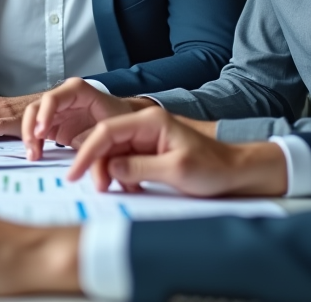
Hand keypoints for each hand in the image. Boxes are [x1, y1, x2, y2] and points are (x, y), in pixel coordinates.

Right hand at [20, 78, 155, 159]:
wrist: (127, 121)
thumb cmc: (122, 119)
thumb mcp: (113, 129)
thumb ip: (98, 142)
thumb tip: (82, 159)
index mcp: (78, 92)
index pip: (54, 98)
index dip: (44, 114)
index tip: (41, 134)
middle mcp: (64, 98)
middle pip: (37, 106)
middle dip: (31, 127)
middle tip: (33, 150)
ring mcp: (57, 111)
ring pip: (33, 118)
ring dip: (29, 136)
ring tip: (33, 156)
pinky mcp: (54, 125)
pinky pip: (37, 130)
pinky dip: (34, 142)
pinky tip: (36, 155)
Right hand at [68, 106, 286, 196]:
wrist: (234, 173)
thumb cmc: (212, 167)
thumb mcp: (175, 169)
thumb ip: (139, 167)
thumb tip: (110, 167)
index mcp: (150, 122)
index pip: (107, 131)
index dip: (88, 151)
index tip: (76, 170)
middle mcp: (144, 126)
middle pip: (106, 142)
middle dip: (98, 165)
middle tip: (100, 187)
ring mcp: (145, 139)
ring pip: (112, 154)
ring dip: (110, 173)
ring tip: (120, 189)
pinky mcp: (147, 153)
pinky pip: (123, 163)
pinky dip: (121, 177)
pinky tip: (132, 188)